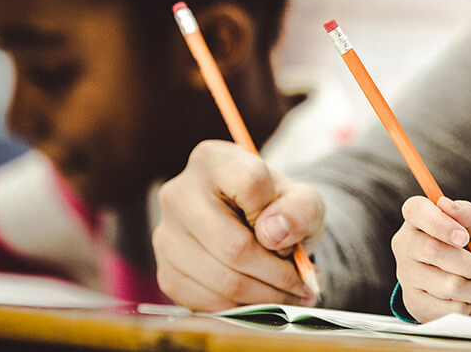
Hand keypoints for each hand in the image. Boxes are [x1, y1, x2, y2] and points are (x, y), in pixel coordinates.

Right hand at [152, 140, 323, 309]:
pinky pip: (207, 302)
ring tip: (291, 296)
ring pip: (223, 280)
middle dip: (279, 275)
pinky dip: (242, 309)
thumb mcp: (304, 201)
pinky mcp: (165, 272)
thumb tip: (273, 233)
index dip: (280, 215)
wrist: (256, 230)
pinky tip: (262, 301)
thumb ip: (300, 209)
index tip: (291, 234)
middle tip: (305, 287)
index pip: (250, 183)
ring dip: (266, 298)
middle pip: (235, 247)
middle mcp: (178, 193)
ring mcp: (165, 235)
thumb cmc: (279, 210)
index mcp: (213, 160)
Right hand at [392, 196, 470, 321]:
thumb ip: (469, 213)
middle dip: (470, 263)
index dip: (441, 223)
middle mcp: (405, 245)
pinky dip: (467, 305)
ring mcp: (406, 275)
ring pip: (447, 284)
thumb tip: (447, 204)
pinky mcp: (413, 303)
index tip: (464, 237)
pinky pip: (448, 309)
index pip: (415, 210)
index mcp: (418, 218)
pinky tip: (463, 298)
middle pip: (433, 251)